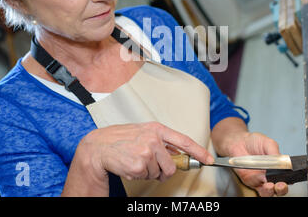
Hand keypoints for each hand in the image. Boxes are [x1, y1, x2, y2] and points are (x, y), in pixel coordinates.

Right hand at [74, 122, 213, 191]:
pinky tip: (129, 165)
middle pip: (171, 166)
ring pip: (158, 173)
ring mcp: (146, 152)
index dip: (198, 151)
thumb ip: (160, 141)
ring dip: (147, 172)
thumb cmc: (120, 139)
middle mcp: (153, 139)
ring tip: (134, 161)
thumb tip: (177, 153)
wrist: (98, 146)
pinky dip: (138, 175)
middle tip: (149, 166)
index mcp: (156, 129)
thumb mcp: (142, 133)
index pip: (184, 140)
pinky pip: (146, 177)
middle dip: (163, 171)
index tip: (208, 160)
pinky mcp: (138, 165)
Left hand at [225, 131, 288, 196]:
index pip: (287, 177)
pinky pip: (258, 188)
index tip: (287, 178)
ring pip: (269, 192)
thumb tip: (282, 162)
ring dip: (271, 191)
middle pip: (279, 187)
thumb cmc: (253, 142)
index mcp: (278, 166)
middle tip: (281, 185)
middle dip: (282, 189)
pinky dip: (261, 188)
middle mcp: (271, 175)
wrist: (238, 142)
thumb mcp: (268, 143)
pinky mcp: (252, 182)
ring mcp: (261, 179)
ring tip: (271, 185)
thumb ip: (275, 152)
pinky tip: (262, 182)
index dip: (288, 179)